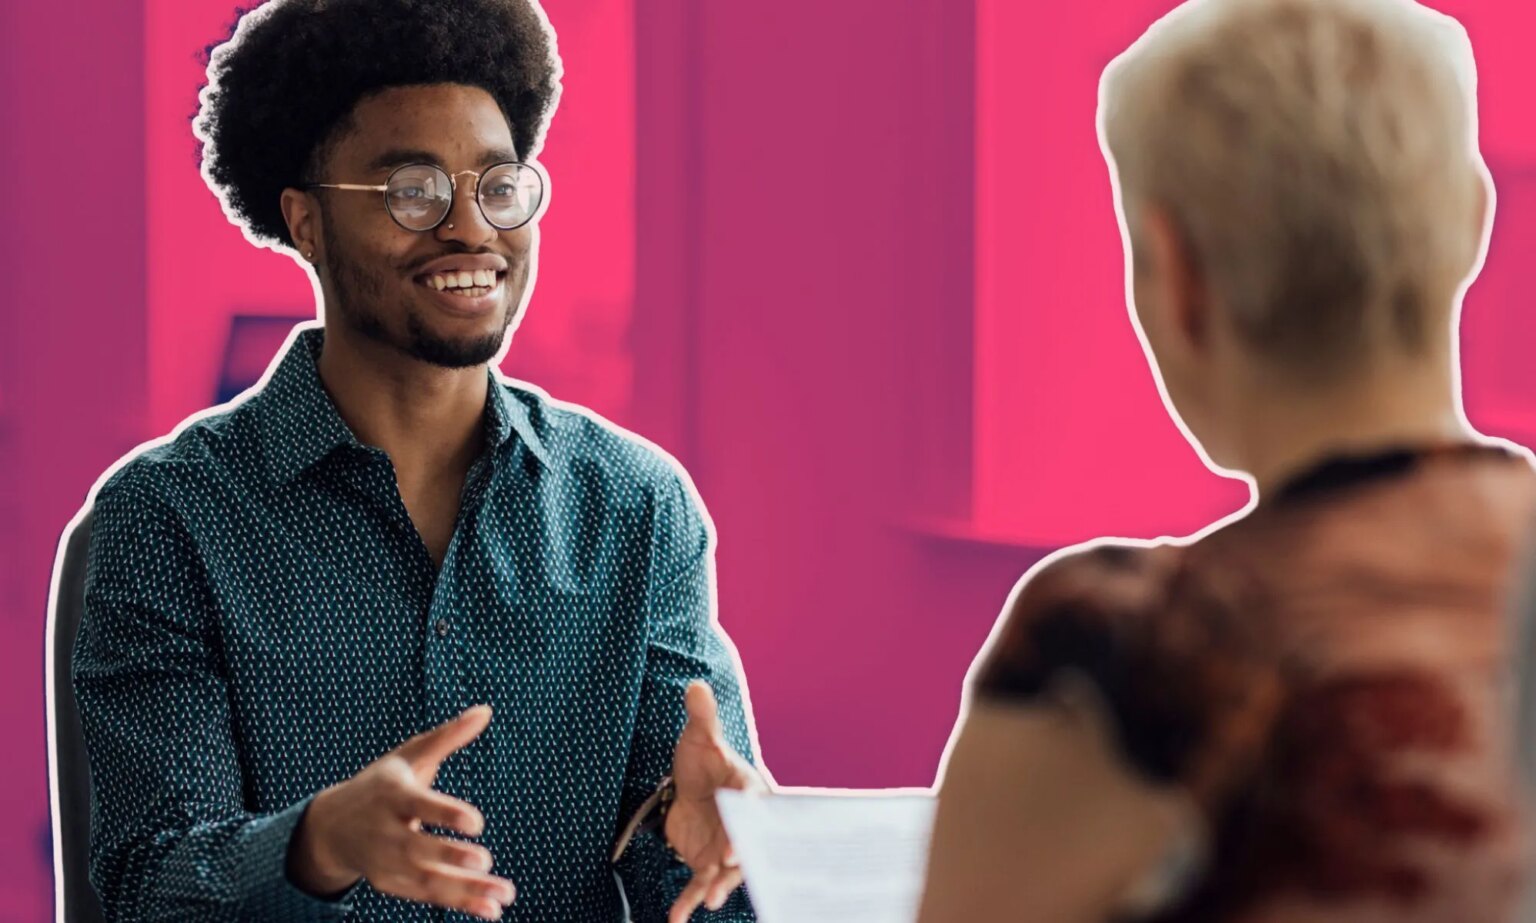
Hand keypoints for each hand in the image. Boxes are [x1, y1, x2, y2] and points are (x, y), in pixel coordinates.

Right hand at [287, 705, 515, 920]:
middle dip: (452, 858)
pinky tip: (491, 910)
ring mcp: (388, 863)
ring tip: (504, 895)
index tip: (477, 823)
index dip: (445, 815)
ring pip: (429, 880)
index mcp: (392, 796)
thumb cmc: (381, 785)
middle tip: (486, 861)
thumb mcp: (408, 756)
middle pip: (421, 849)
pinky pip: (429, 896)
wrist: (331, 827)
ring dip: (467, 891)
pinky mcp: (394, 884)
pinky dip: (460, 904)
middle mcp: (387, 833)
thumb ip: (448, 737)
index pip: (419, 806)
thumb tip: (486, 710)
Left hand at [666, 682, 765, 921]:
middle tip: (727, 874)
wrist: (693, 785)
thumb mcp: (700, 737)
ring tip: (707, 903)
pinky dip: (687, 902)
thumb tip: (696, 685)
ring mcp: (726, 846)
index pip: (750, 806)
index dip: (744, 824)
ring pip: (724, 872)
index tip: (735, 843)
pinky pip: (698, 885)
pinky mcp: (707, 864)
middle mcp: (743, 823)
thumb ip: (701, 716)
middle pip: (745, 844)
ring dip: (716, 888)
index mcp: (748, 791)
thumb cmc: (704, 759)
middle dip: (737, 862)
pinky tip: (675, 918)